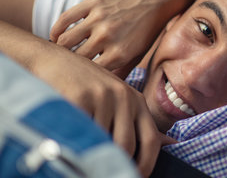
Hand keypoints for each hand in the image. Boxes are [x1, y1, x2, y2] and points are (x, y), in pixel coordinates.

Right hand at [0, 21, 175, 176]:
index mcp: (136, 100)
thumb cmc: (88, 85)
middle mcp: (123, 97)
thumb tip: (172, 143)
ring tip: (80, 146)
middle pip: (126, 146)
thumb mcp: (119, 99)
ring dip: (90, 150)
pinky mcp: (80, 97)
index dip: (146, 165)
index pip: (151, 140)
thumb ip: (140, 122)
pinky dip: (74, 140)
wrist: (54, 59)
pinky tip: (68, 135)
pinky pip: (80, 132)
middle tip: (101, 169)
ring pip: (101, 142)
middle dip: (115, 163)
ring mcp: (102, 96)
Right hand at [50, 0, 194, 77]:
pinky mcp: (93, 2)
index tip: (77, 79)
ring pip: (64, 41)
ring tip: (61, 52)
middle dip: (69, 64)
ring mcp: (99, 18)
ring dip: (60, 48)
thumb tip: (103, 89)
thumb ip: (121, 71)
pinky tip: (57, 36)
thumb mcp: (139, 53)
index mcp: (120, 54)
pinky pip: (65, 19)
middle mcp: (108, 37)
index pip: (89, 74)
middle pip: (75, 59)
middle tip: (65, 66)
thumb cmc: (149, 28)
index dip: (81, 78)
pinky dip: (56, 30)